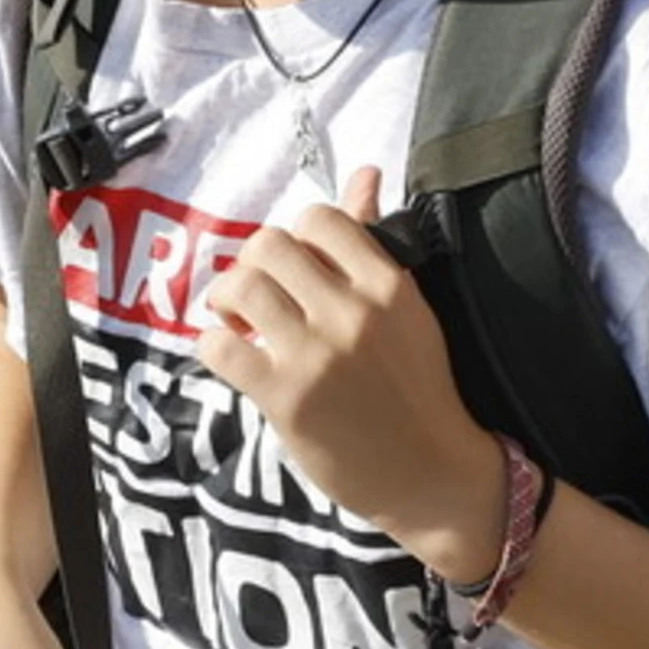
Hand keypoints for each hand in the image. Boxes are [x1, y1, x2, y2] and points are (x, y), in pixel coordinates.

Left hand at [198, 165, 504, 580]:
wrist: (435, 476)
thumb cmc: (416, 388)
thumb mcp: (403, 309)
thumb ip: (373, 239)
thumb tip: (365, 173)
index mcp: (387, 283)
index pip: (319, 218)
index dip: (294, 238)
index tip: (294, 270)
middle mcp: (352, 311)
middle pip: (269, 245)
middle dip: (252, 265)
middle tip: (257, 296)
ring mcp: (318, 355)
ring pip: (240, 287)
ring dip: (226, 301)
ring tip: (238, 322)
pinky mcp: (287, 398)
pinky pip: (220, 346)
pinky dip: (213, 346)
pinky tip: (232, 358)